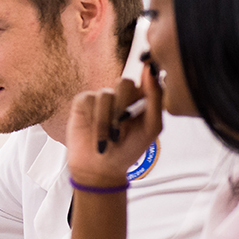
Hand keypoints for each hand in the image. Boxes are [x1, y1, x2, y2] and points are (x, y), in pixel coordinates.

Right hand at [64, 55, 164, 188]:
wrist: (102, 168)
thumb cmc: (129, 149)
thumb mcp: (151, 127)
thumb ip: (156, 99)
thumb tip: (151, 71)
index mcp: (141, 97)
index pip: (146, 76)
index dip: (146, 73)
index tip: (145, 76)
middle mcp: (121, 94)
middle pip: (125, 82)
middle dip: (124, 108)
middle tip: (122, 130)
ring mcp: (101, 97)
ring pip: (106, 95)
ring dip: (109, 122)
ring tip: (111, 140)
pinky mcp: (83, 102)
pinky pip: (90, 100)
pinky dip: (96, 122)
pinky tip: (98, 137)